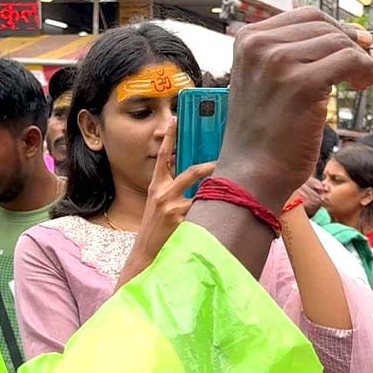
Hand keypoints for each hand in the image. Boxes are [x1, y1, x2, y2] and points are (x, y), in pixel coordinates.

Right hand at [116, 124, 215, 287]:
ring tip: (227, 188)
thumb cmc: (154, 227)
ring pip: (199, 192)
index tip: (175, 120)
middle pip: (188, 172)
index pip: (163, 157)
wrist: (145, 251)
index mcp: (156, 186)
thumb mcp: (158, 204)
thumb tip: (194, 178)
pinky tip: (219, 214)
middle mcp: (162, 193)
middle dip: (207, 167)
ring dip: (214, 191)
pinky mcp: (179, 219)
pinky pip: (200, 210)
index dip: (169, 138)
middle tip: (220, 162)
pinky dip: (210, 210)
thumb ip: (171, 190)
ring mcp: (171, 206)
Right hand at [221, 8, 372, 210]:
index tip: (349, 48)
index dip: (334, 29)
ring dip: (359, 59)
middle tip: (358, 69)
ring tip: (358, 82)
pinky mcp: (302, 84)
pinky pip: (350, 60)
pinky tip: (360, 86)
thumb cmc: (263, 135)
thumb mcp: (263, 82)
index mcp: (247, 39)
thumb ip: (291, 55)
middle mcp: (260, 45)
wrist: (251, 175)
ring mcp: (279, 62)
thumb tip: (352, 34)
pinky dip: (364, 70)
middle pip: (324, 25)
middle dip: (349, 43)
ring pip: (339, 41)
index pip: (305, 15)